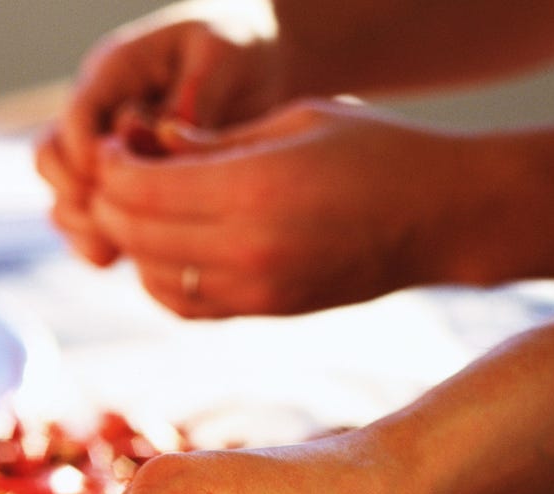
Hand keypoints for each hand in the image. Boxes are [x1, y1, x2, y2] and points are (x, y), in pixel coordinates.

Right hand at [38, 0, 286, 266]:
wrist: (259, 67)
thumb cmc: (240, 52)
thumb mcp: (223, 56)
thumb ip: (191, 98)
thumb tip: (161, 142)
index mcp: (114, 72)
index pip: (77, 118)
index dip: (90, 155)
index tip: (122, 179)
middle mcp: (96, 116)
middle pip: (52, 160)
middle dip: (76, 195)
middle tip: (113, 220)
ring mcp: (100, 156)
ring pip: (62, 200)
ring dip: (82, 228)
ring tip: (113, 249)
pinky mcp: (116, 192)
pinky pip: (85, 228)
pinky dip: (95, 246)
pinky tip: (120, 258)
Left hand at [83, 99, 467, 315]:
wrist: (443, 215)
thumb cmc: (374, 150)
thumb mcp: (295, 121)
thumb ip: (216, 140)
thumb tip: (148, 144)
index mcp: (254, 189)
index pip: (142, 189)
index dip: (112, 168)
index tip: (114, 148)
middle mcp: (248, 248)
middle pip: (135, 234)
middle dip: (110, 203)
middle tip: (115, 177)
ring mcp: (255, 289)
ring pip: (152, 276)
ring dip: (132, 244)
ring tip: (143, 209)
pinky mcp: (263, 312)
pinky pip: (184, 304)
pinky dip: (160, 278)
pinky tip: (169, 248)